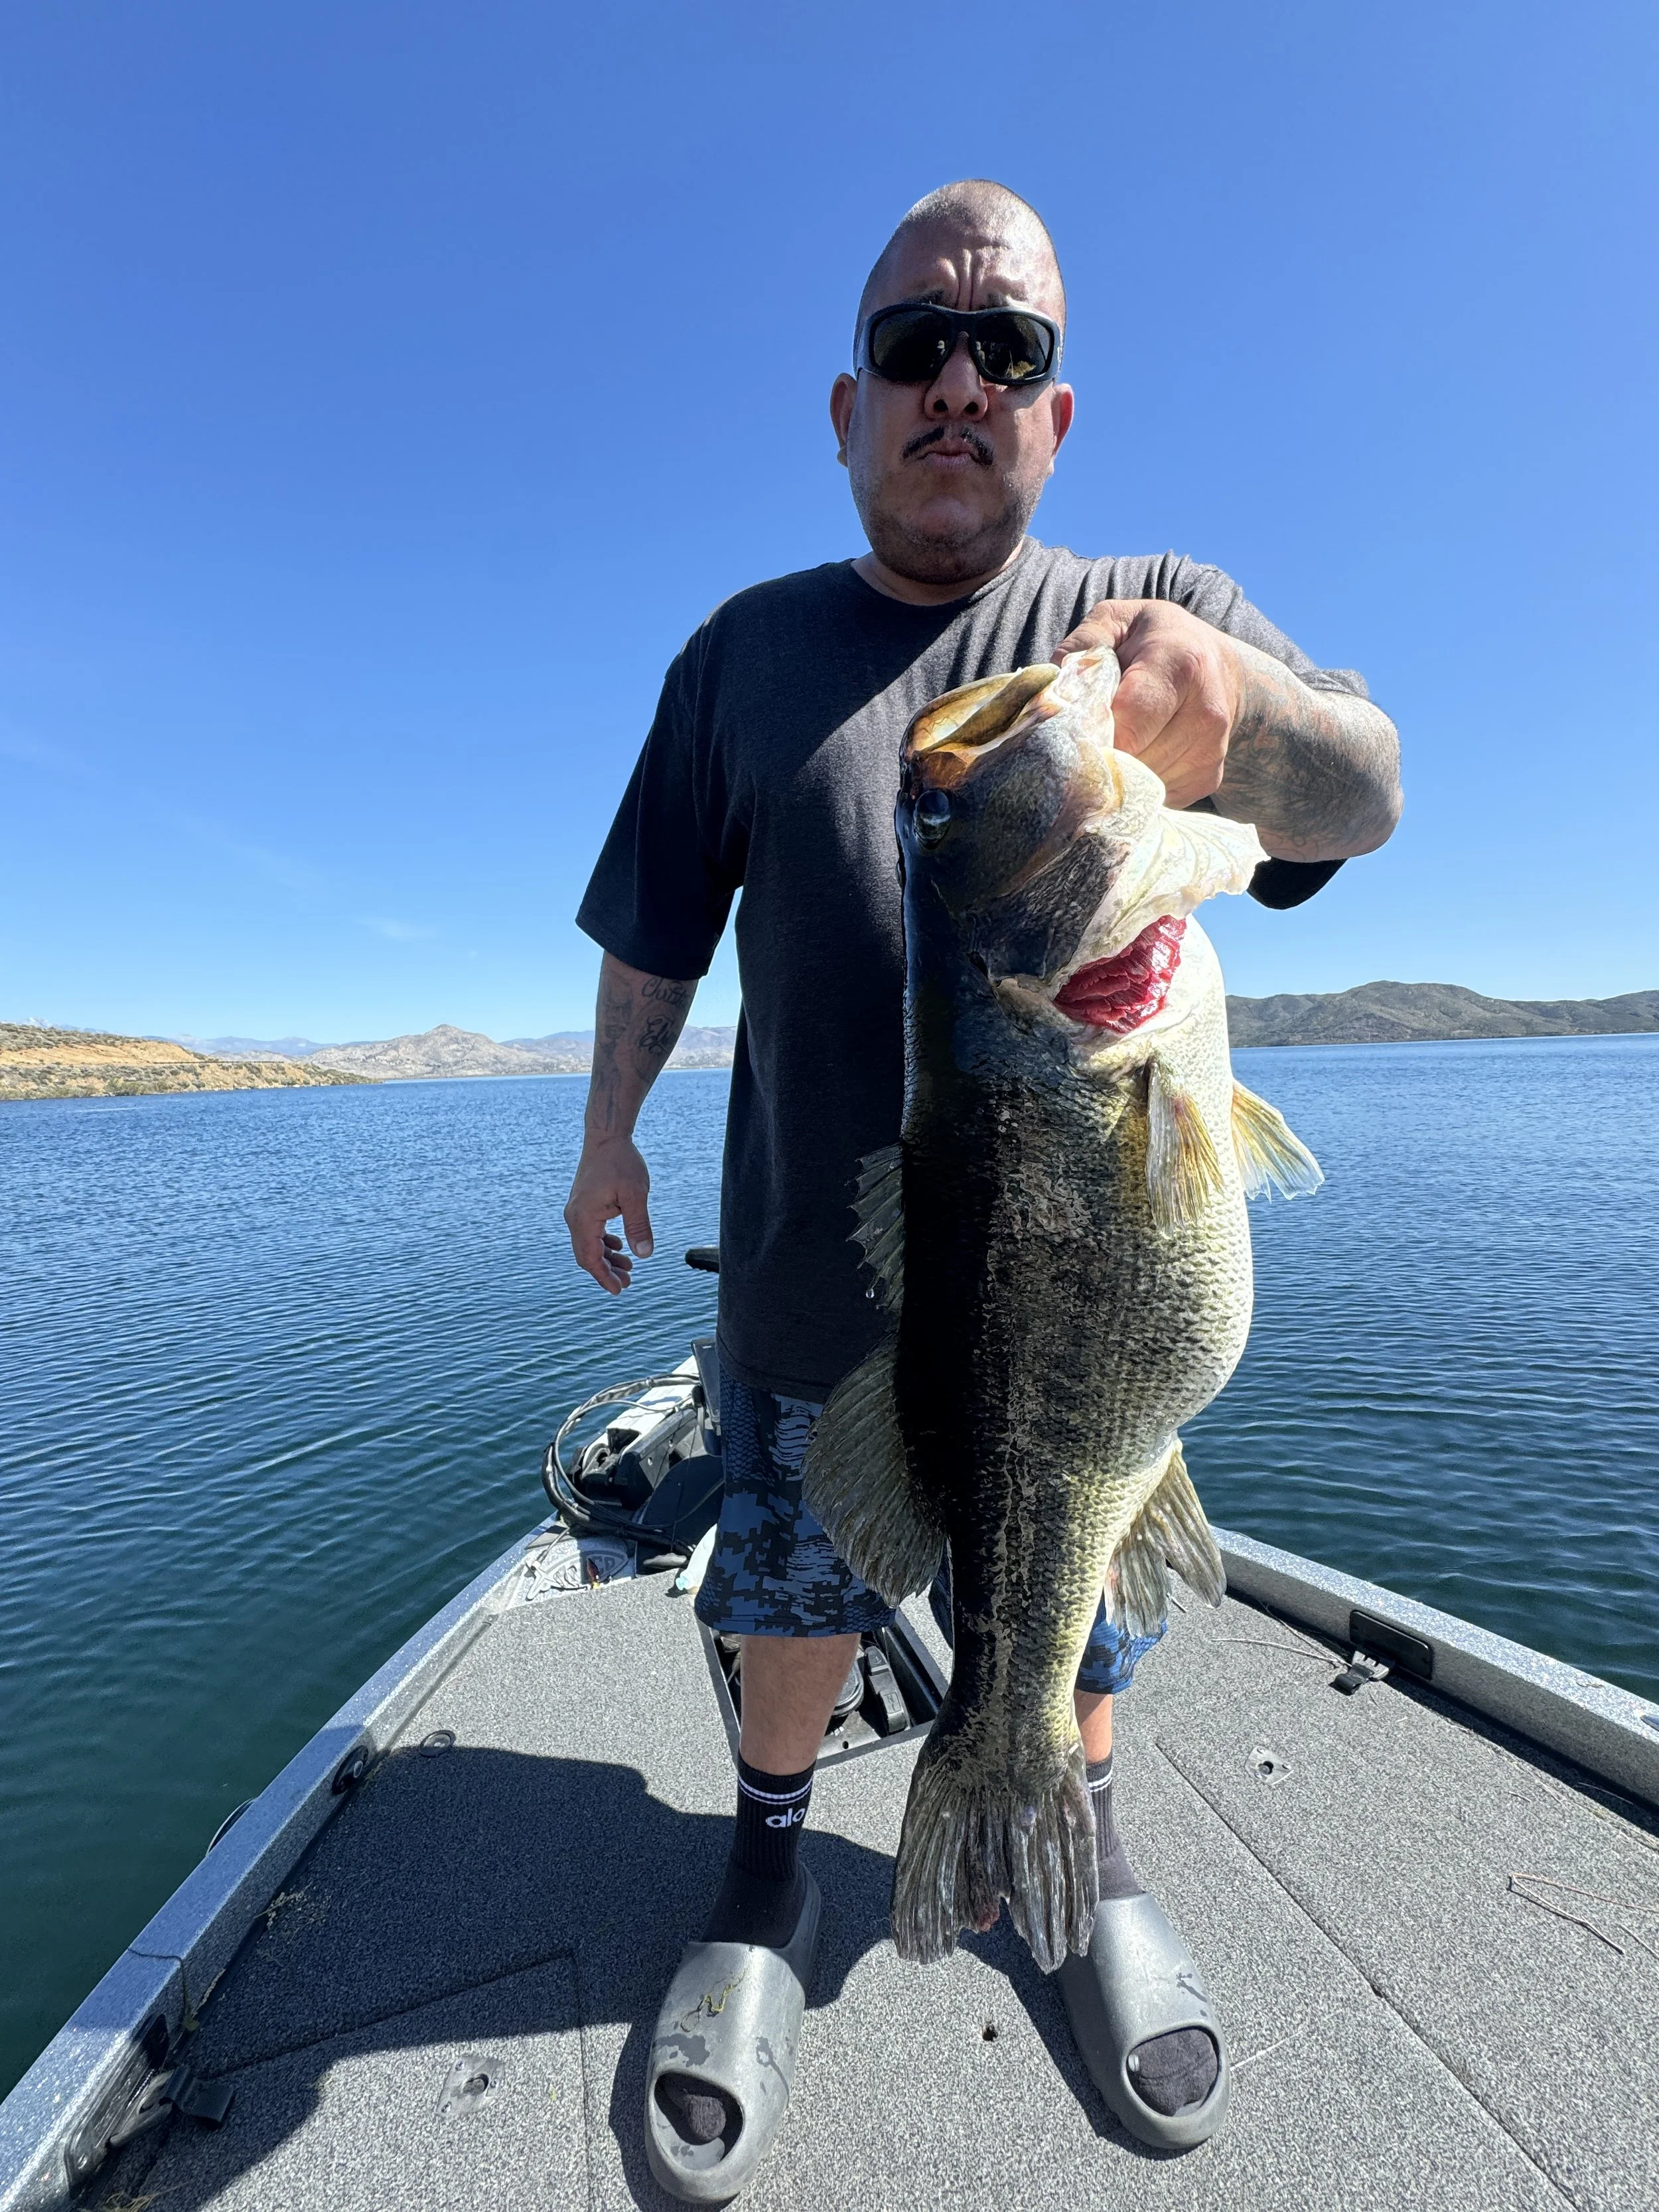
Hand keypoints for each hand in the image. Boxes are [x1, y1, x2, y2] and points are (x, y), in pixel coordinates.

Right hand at [563, 1135, 653, 1294]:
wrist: (606, 1137)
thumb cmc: (622, 1163)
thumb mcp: (636, 1195)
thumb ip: (639, 1225)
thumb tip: (644, 1255)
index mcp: (583, 1218)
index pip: (590, 1258)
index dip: (604, 1277)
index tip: (620, 1291)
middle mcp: (574, 1217)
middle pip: (586, 1255)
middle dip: (606, 1271)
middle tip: (629, 1283)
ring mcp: (577, 1211)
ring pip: (589, 1244)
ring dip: (607, 1258)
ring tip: (629, 1268)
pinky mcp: (583, 1205)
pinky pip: (590, 1232)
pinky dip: (604, 1243)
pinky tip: (619, 1246)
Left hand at [1054, 599, 1242, 809]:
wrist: (1219, 665)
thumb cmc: (1156, 640)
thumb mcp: (1118, 620)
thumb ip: (1083, 644)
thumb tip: (1055, 688)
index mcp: (1181, 664)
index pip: (1127, 724)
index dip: (1090, 735)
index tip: (1068, 732)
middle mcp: (1206, 711)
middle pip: (1131, 759)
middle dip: (1099, 753)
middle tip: (1083, 735)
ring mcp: (1211, 751)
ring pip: (1139, 783)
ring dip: (1116, 770)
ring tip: (1114, 738)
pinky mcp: (1208, 779)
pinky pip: (1154, 795)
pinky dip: (1135, 782)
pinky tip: (1137, 751)